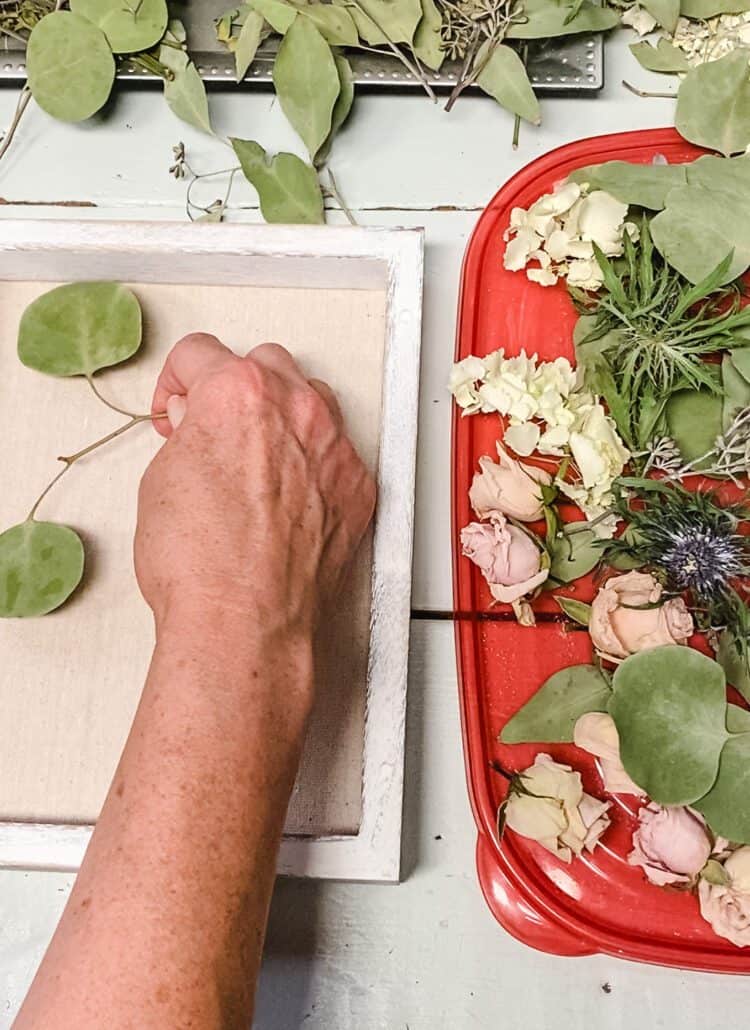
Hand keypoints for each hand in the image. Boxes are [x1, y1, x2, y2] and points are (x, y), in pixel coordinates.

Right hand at [135, 334, 375, 639]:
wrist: (245, 624)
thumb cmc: (202, 566)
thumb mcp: (160, 481)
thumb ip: (187, 436)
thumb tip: (196, 430)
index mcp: (239, 393)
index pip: (201, 353)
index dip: (177, 381)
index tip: (177, 405)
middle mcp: (296, 410)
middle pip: (265, 365)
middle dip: (236, 390)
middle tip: (215, 429)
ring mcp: (334, 448)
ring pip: (312, 401)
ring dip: (284, 418)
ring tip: (259, 459)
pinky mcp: (357, 487)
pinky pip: (337, 454)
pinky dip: (314, 465)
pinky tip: (289, 497)